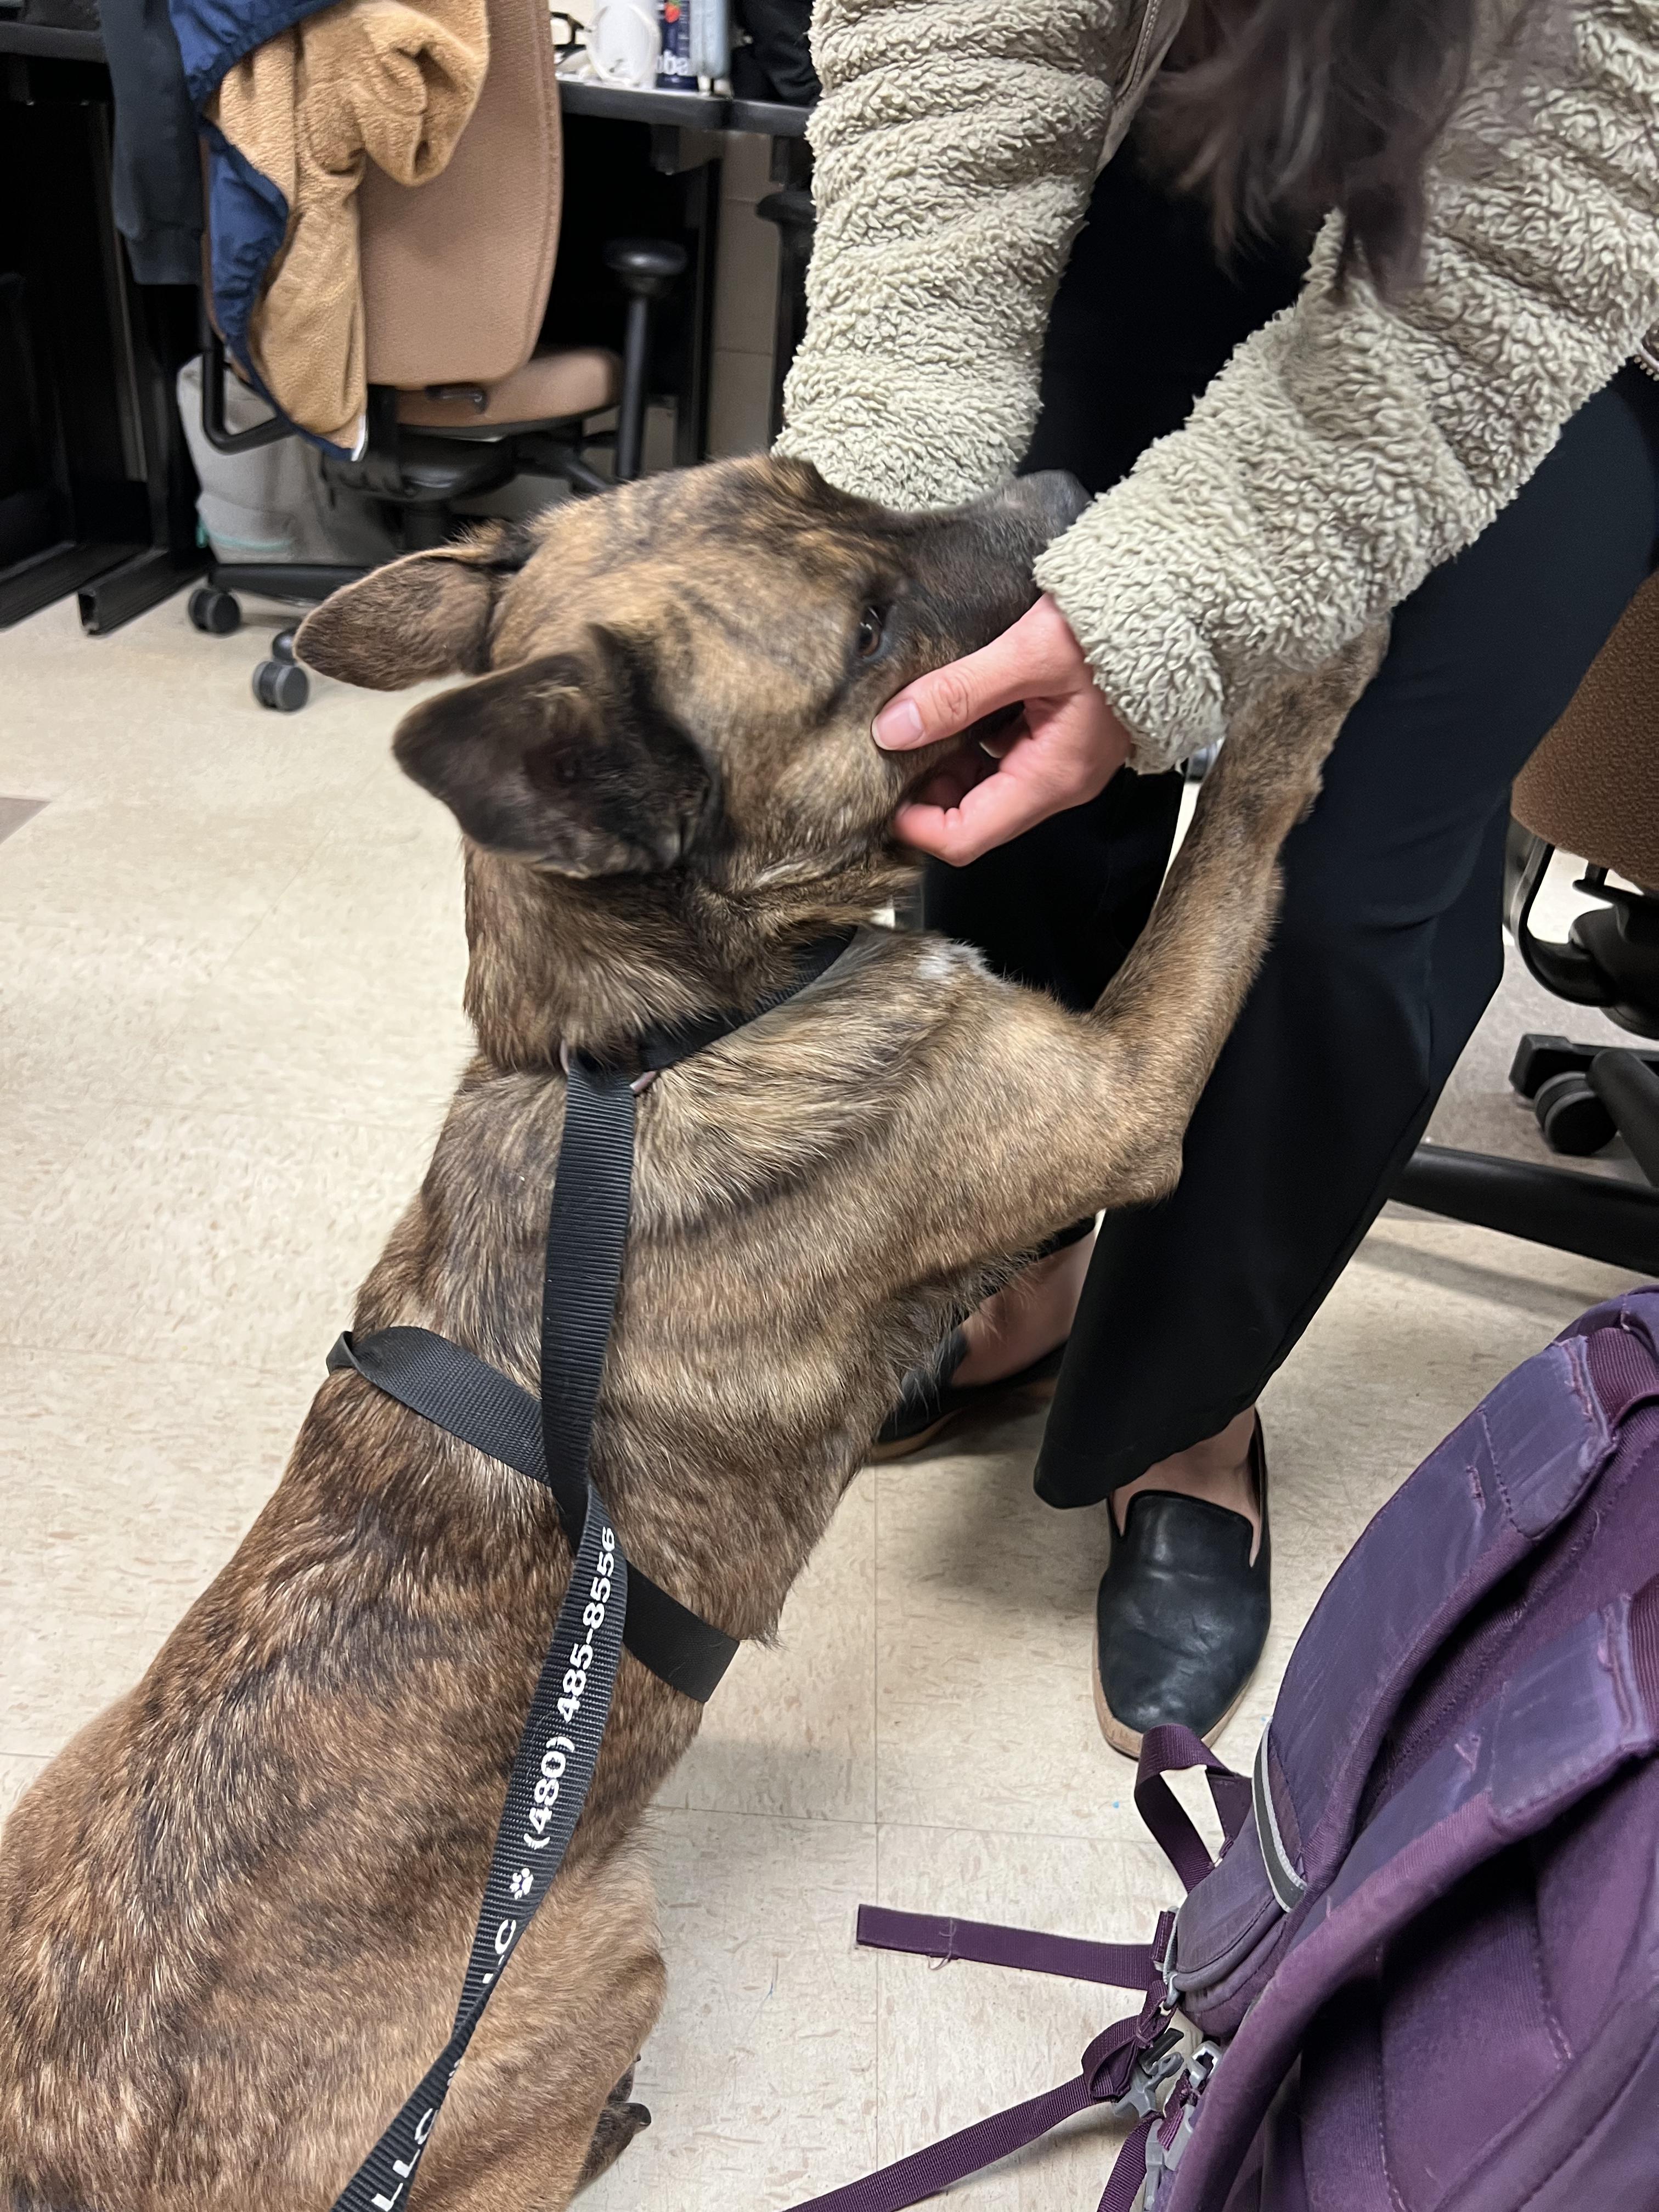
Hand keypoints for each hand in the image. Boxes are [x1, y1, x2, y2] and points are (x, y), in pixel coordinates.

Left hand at [872, 595, 1132, 863]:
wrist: (1174, 601)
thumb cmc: (1119, 627)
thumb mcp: (1027, 654)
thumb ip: (958, 693)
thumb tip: (894, 728)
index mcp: (1051, 778)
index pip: (966, 837)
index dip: (916, 826)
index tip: (879, 796)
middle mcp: (1057, 780)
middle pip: (971, 815)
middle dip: (925, 791)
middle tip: (889, 747)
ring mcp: (1059, 759)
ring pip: (983, 783)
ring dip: (944, 760)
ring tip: (915, 719)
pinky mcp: (1058, 733)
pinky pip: (1001, 752)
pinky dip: (969, 737)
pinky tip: (953, 702)